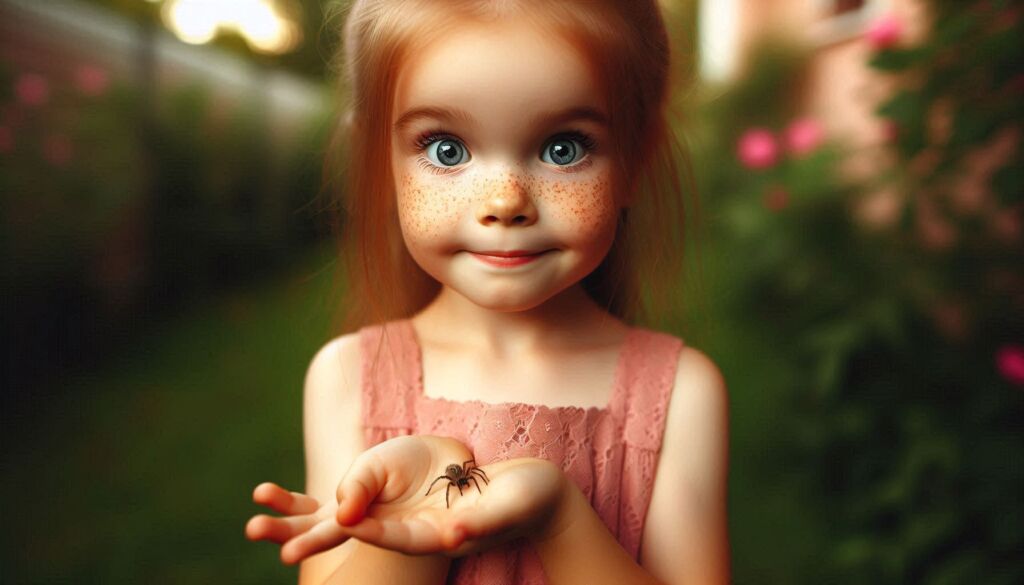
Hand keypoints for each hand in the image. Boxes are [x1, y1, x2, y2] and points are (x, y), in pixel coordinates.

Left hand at [246, 435, 565, 563]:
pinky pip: (357, 501)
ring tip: (259, 507)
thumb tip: (451, 534)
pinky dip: (326, 497)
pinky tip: (293, 495)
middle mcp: (412, 532)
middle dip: (313, 535)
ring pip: (347, 519)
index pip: (395, 539)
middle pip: (356, 534)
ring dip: (304, 516)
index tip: (339, 522)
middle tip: (270, 540)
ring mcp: (406, 519)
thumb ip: (479, 522)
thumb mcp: (507, 508)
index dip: (367, 529)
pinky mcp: (404, 504)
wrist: (536, 495)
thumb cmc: (528, 500)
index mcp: (435, 538)